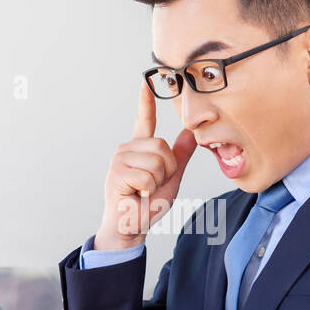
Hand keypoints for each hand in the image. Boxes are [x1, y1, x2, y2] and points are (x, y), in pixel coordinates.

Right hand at [94, 81, 196, 250]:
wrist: (131, 226)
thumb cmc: (148, 204)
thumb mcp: (171, 177)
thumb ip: (180, 155)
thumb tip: (192, 132)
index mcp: (139, 149)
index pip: (143, 121)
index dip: (146, 103)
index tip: (146, 82)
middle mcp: (127, 149)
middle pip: (162, 146)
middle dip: (167, 169)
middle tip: (153, 185)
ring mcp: (119, 159)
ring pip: (157, 161)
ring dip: (157, 182)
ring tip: (144, 191)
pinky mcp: (117, 173)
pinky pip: (148, 176)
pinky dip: (148, 191)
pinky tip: (136, 195)